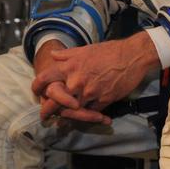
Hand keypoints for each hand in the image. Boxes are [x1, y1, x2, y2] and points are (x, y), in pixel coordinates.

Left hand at [32, 33, 159, 123]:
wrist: (133, 55)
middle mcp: (76, 81)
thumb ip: (67, 55)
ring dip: (70, 114)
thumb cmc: (109, 50)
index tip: (36, 92)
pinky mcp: (104, 99)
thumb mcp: (85, 50)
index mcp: (69, 67)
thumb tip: (53, 54)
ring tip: (66, 119)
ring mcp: (90, 92)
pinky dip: (90, 114)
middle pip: (56, 101)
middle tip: (45, 116)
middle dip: (49, 110)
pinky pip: (92, 111)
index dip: (36, 87)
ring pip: (74, 109)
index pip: (44, 79)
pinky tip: (89, 115)